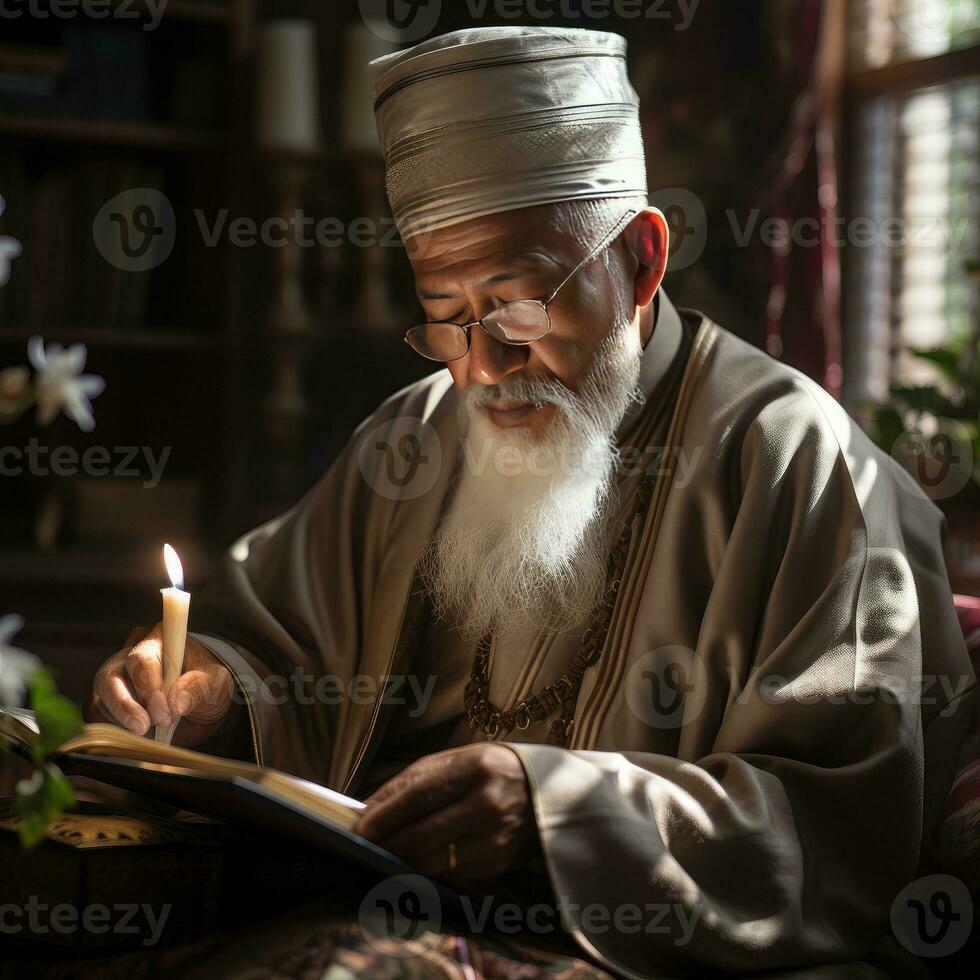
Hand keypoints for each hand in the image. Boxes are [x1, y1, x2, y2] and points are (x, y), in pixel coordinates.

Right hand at [90, 624, 234, 746]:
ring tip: (147, 733)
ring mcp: (118, 678)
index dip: (149, 687)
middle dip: (127, 706)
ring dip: (121, 719)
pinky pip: (100, 713)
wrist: (202, 703)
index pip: (143, 659)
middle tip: (146, 728)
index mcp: (160, 640)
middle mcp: (132, 655)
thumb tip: (176, 703)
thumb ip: (198, 688)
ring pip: (102, 696)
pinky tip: (137, 737)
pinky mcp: (111, 701)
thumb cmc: (208, 683)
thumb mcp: (216, 682)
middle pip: (111, 676)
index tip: (165, 714)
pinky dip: (116, 728)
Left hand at [356, 743, 536, 880]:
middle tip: (365, 848)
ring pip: (433, 860)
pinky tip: (417, 861)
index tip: (361, 828)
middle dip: (388, 844)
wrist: (545, 790)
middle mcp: (488, 802)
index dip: (386, 815)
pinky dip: (428, 868)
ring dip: (403, 861)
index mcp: (475, 767)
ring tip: (386, 855)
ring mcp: (495, 836)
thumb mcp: (456, 760)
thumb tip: (369, 808)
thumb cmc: (489, 770)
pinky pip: (451, 872)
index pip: (419, 796)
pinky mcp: (498, 862)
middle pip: (422, 834)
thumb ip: (412, 782)